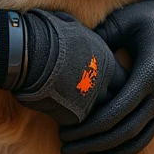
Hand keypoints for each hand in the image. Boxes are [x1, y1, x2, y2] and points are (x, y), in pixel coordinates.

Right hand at [8, 9, 126, 124]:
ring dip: (90, 121)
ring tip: (77, 125)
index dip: (115, 86)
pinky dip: (70, 127)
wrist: (29, 50)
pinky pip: (77, 126)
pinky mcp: (75, 117)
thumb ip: (81, 36)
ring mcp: (91, 101)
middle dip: (107, 108)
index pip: (123, 81)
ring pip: (98, 119)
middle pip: (115, 102)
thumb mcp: (71, 26)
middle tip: (96, 111)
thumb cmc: (46, 33)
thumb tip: (75, 30)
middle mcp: (104, 83)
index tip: (106, 90)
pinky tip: (61, 126)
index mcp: (107, 62)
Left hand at [58, 0, 153, 153]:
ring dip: (109, 152)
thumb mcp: (125, 21)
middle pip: (124, 132)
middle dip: (93, 143)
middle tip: (64, 149)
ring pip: (138, 141)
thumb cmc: (151, 17)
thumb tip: (69, 52)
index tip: (64, 132)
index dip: (89, 126)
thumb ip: (99, 37)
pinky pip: (147, 137)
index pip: (117, 112)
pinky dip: (125, 148)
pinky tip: (103, 152)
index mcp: (152, 74)